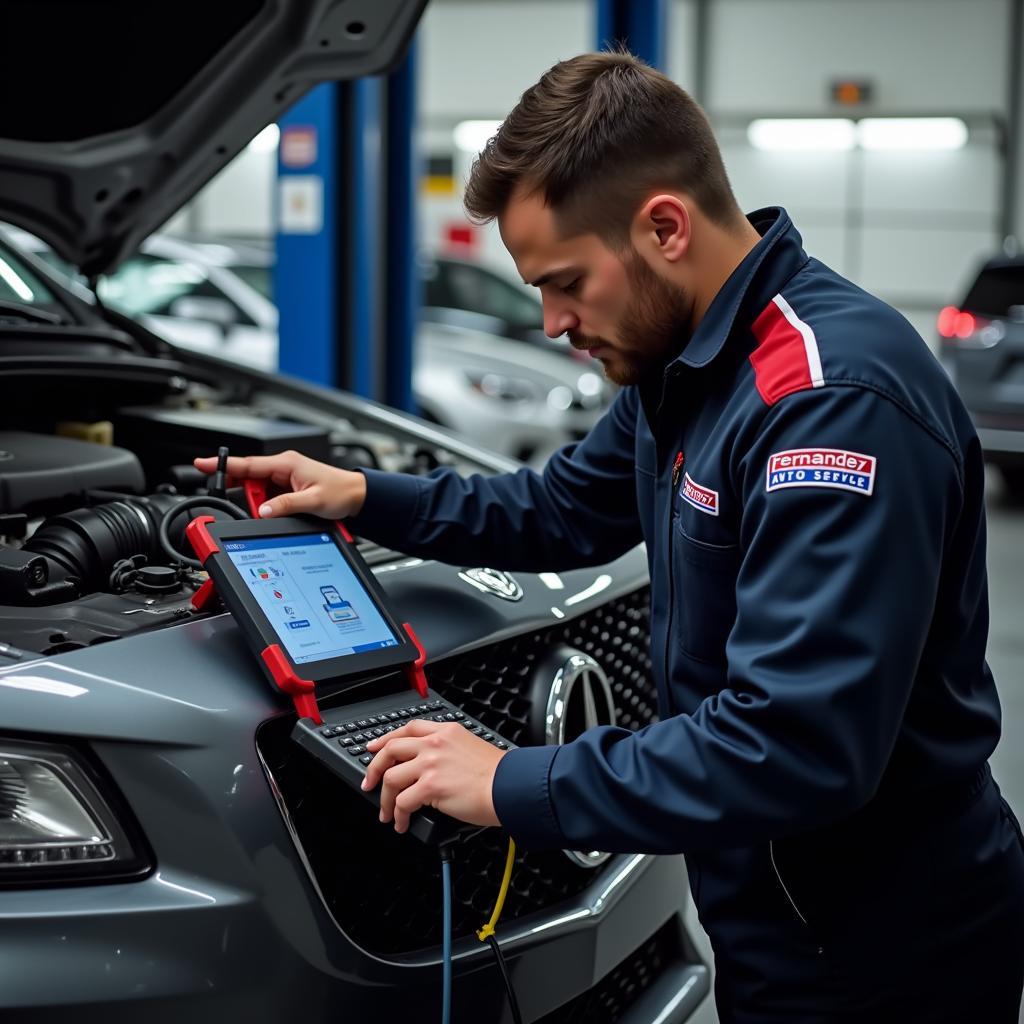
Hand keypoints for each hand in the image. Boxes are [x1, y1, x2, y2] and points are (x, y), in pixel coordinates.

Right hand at [192, 450, 365, 518]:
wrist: (358, 496)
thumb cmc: (341, 492)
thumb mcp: (312, 501)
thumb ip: (286, 505)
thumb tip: (263, 511)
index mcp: (286, 463)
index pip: (247, 464)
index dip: (223, 465)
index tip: (201, 464)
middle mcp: (283, 468)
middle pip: (249, 479)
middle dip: (246, 494)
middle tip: (255, 507)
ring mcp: (284, 478)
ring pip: (257, 490)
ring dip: (259, 502)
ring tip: (276, 510)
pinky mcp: (287, 489)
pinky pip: (267, 497)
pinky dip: (266, 505)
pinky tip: (275, 511)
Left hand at [361, 719, 506, 833]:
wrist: (510, 787)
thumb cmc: (498, 774)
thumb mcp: (471, 747)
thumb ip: (447, 751)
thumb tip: (427, 769)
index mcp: (446, 731)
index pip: (408, 729)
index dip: (386, 739)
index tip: (374, 747)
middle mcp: (436, 743)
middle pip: (391, 749)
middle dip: (375, 768)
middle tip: (370, 783)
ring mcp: (431, 763)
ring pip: (392, 778)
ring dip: (385, 799)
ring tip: (388, 813)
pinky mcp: (430, 786)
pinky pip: (403, 802)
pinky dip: (398, 815)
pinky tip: (403, 823)